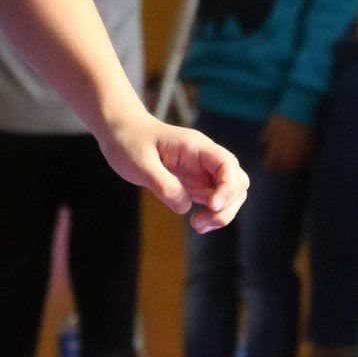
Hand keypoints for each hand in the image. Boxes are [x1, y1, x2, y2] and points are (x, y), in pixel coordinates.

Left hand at [100, 112, 248, 232]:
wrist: (120, 132)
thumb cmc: (128, 141)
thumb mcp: (140, 164)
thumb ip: (163, 185)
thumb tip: (186, 206)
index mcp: (195, 147)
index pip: (227, 165)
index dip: (227, 187)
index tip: (210, 205)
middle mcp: (205, 158)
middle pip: (237, 182)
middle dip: (226, 205)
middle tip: (198, 221)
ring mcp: (202, 171)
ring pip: (231, 194)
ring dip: (222, 213)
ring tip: (197, 224)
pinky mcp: (195, 183)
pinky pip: (215, 201)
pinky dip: (212, 215)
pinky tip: (196, 222)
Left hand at [262, 114, 312, 173]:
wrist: (300, 107)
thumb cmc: (283, 114)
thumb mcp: (270, 123)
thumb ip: (266, 134)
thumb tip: (262, 141)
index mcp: (276, 145)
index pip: (270, 162)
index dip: (268, 166)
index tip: (268, 166)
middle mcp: (287, 150)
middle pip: (283, 167)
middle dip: (280, 169)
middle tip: (279, 169)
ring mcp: (299, 149)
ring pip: (296, 166)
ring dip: (292, 168)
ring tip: (291, 168)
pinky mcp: (310, 146)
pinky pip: (308, 159)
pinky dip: (305, 162)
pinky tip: (303, 163)